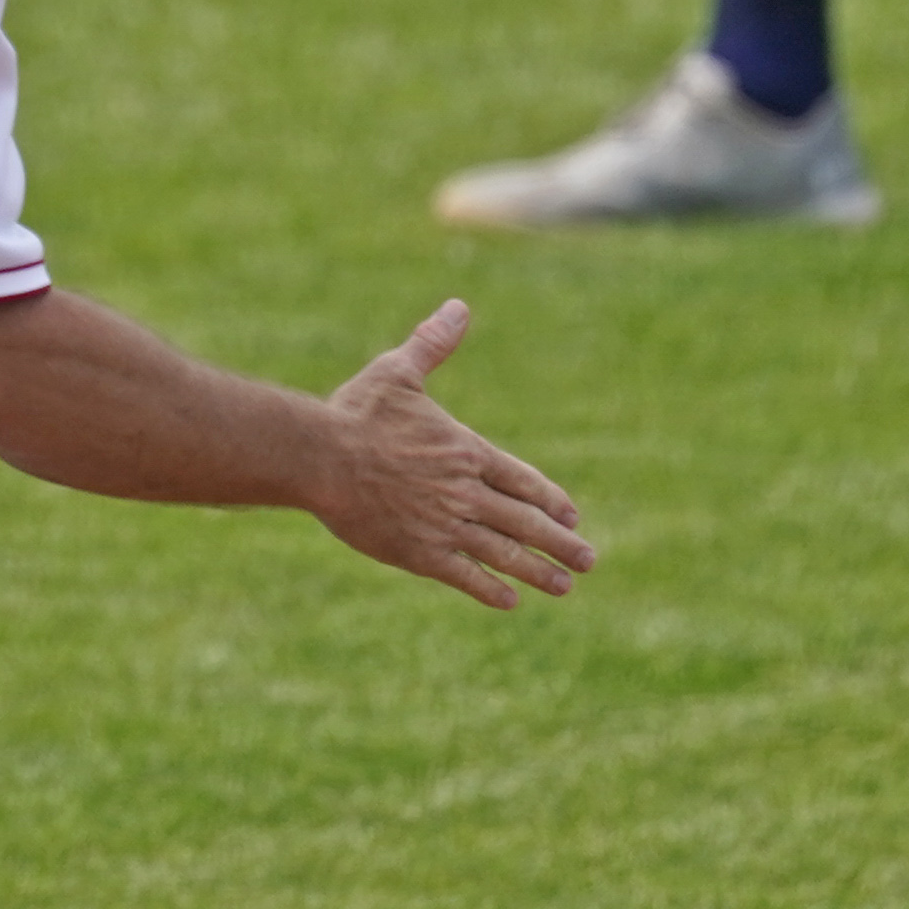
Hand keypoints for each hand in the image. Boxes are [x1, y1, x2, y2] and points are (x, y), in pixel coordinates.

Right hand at [306, 300, 595, 609]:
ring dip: (537, 570)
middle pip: (524, 521)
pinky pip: (463, 574)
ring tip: (565, 585)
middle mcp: (464, 490)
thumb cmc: (355, 413)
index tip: (572, 515)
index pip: (521, 480)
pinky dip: (489, 588)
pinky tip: (510, 600)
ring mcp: (444, 523)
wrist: (319, 456)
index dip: (549, 499)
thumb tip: (457, 308)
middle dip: (560, 542)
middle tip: (589, 560)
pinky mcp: (418, 552)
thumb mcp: (398, 372)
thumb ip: (432, 346)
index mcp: (465, 451)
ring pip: (503, 552)